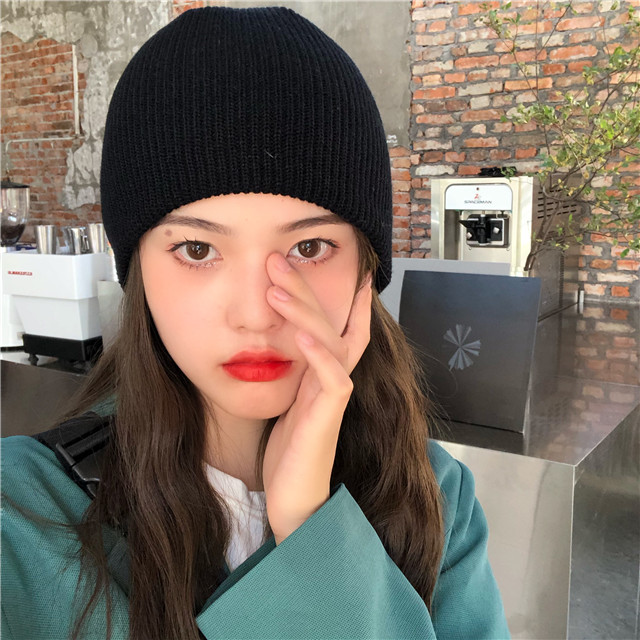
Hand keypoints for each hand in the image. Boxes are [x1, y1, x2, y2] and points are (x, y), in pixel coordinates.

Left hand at [262, 253, 372, 544]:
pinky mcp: (327, 417)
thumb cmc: (286, 451)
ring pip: (330, 344)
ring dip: (305, 313)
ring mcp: (332, 397)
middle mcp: (331, 379)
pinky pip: (332, 380)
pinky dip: (319, 355)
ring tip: (278, 286)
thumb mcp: (283, 402)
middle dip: (304, 289)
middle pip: (327, 324)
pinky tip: (302, 336)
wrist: (293, 498)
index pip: (335, 326)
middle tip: (278, 259)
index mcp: (319, 374)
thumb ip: (285, 373)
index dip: (336, 296)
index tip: (330, 265)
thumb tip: (266, 343)